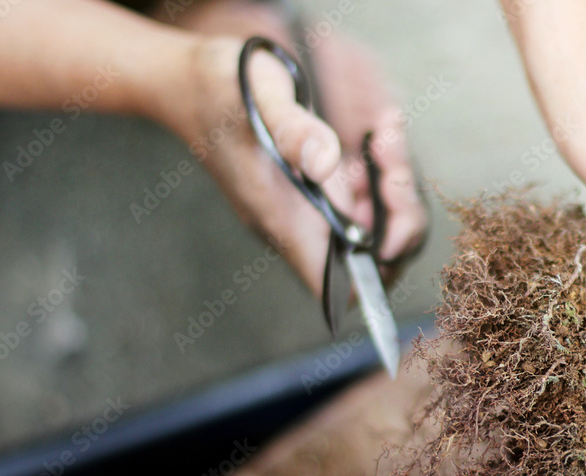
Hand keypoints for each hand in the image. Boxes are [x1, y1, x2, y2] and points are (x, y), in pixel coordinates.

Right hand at [173, 36, 425, 294]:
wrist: (185, 83)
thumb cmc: (219, 89)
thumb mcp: (258, 94)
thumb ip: (294, 129)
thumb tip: (325, 160)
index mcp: (283, 218)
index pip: (339, 283)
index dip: (378, 267)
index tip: (391, 208)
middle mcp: (300, 224)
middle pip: (372, 257)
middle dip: (400, 213)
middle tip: (389, 155)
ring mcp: (308, 210)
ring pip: (376, 227)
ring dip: (394, 187)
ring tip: (383, 137)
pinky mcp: (315, 192)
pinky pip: (364, 200)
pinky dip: (381, 173)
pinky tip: (377, 136)